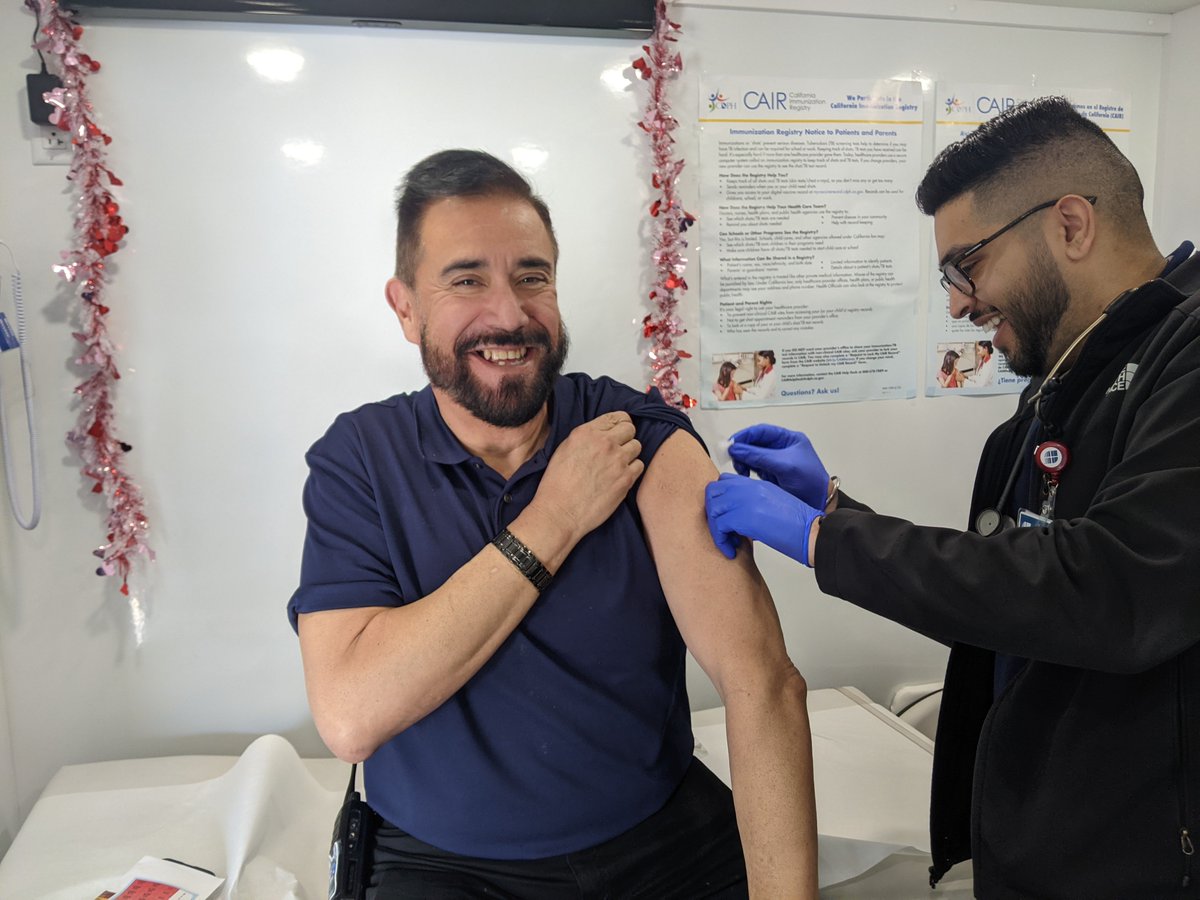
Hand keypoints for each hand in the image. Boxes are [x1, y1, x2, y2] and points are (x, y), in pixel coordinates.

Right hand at [533, 412, 643, 542]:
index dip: (618, 424)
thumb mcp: (564, 449)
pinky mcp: (626, 478)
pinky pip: (639, 466)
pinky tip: (620, 477)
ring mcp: (617, 460)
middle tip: (618, 449)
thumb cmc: (557, 484)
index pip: (616, 417)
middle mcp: (604, 443)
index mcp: (586, 433)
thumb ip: (586, 438)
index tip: (618, 432)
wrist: (560, 511)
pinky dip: (632, 470)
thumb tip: (602, 435)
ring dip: (629, 454)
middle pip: (630, 429)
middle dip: (625, 437)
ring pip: (637, 446)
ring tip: (617, 465)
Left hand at [704, 473, 822, 566]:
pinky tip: (731, 551)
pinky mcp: (743, 518)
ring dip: (717, 529)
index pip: (724, 480)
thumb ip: (753, 502)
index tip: (724, 515)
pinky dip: (721, 541)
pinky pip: (719, 527)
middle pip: (712, 492)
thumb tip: (735, 516)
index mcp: (756, 484)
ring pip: (712, 510)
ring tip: (730, 542)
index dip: (720, 498)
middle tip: (723, 529)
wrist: (812, 532)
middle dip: (713, 512)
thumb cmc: (798, 524)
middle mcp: (748, 488)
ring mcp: (744, 500)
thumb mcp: (773, 503)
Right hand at [727, 424, 829, 509]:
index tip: (732, 443)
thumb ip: (760, 456)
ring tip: (741, 470)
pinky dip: (746, 470)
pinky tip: (745, 476)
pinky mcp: (770, 474)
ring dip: (743, 461)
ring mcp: (774, 461)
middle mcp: (780, 448)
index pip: (762, 431)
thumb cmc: (809, 482)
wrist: (819, 504)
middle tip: (733, 459)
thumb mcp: (785, 465)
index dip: (745, 435)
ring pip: (751, 456)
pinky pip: (753, 468)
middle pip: (754, 443)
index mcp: (788, 439)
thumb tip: (735, 449)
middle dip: (742, 450)